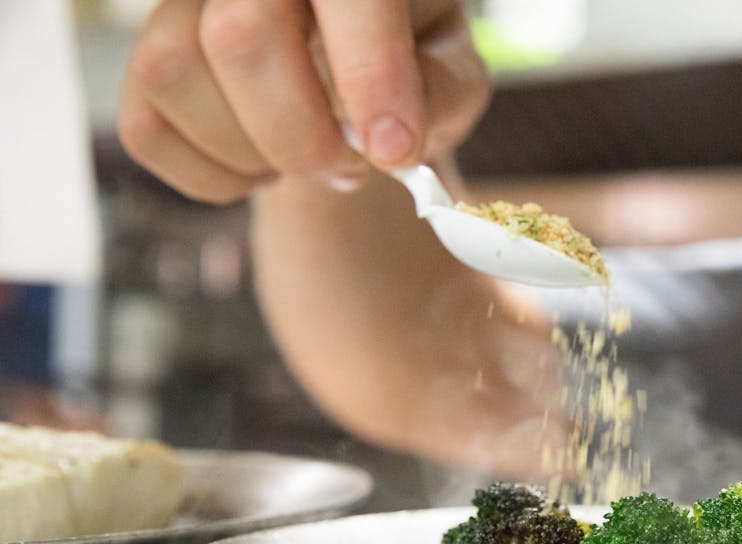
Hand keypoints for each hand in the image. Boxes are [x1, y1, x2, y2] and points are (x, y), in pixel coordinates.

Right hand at [118, 0, 489, 202]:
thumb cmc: (406, 68)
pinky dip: (216, 179)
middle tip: (349, 168)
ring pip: (176, 74)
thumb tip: (391, 139)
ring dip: (254, 154)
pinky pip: (147, 130)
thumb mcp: (449, 75)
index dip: (369, 73)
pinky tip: (261, 167)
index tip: (394, 150)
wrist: (351, 85)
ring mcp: (179, 7)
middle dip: (301, 135)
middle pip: (239, 36)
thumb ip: (440, 94)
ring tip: (305, 158)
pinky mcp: (142, 68)